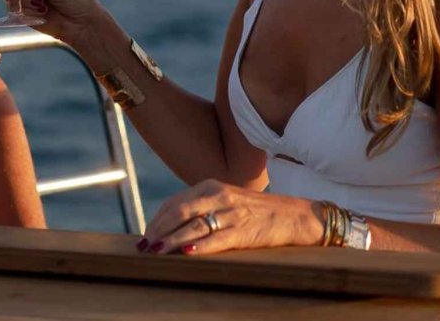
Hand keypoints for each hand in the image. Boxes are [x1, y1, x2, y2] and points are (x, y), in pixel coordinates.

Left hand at [137, 179, 319, 254]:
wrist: (294, 215)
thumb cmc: (256, 211)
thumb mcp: (225, 200)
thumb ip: (201, 207)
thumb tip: (170, 224)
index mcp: (211, 186)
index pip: (175, 201)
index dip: (157, 218)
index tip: (146, 233)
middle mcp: (219, 195)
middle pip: (179, 211)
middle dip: (159, 228)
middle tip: (145, 245)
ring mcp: (232, 212)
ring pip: (194, 225)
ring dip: (172, 239)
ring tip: (157, 251)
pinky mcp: (245, 230)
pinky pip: (218, 239)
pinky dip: (201, 246)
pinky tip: (187, 252)